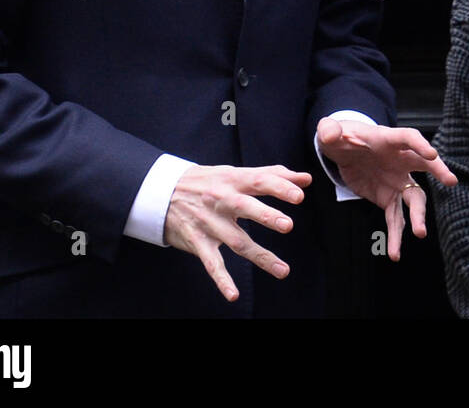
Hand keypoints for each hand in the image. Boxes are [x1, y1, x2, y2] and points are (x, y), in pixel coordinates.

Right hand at [164, 163, 312, 301]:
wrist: (162, 192)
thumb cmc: (210, 181)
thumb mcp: (237, 173)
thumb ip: (273, 175)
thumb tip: (306, 178)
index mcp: (234, 180)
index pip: (259, 181)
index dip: (279, 187)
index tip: (299, 196)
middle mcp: (221, 201)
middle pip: (245, 208)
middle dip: (266, 216)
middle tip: (288, 225)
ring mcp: (209, 223)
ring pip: (236, 241)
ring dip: (260, 256)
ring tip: (283, 270)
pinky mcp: (198, 242)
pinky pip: (211, 264)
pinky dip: (222, 280)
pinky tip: (233, 295)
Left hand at [317, 118, 457, 260]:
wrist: (343, 152)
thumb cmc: (342, 136)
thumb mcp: (331, 132)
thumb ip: (329, 132)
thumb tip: (329, 136)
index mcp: (388, 140)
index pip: (409, 138)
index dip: (420, 145)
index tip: (432, 155)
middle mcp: (400, 160)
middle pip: (424, 165)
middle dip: (438, 171)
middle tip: (451, 181)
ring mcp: (397, 180)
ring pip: (414, 198)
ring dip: (418, 215)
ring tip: (420, 233)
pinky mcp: (388, 198)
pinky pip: (396, 218)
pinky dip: (396, 235)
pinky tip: (394, 253)